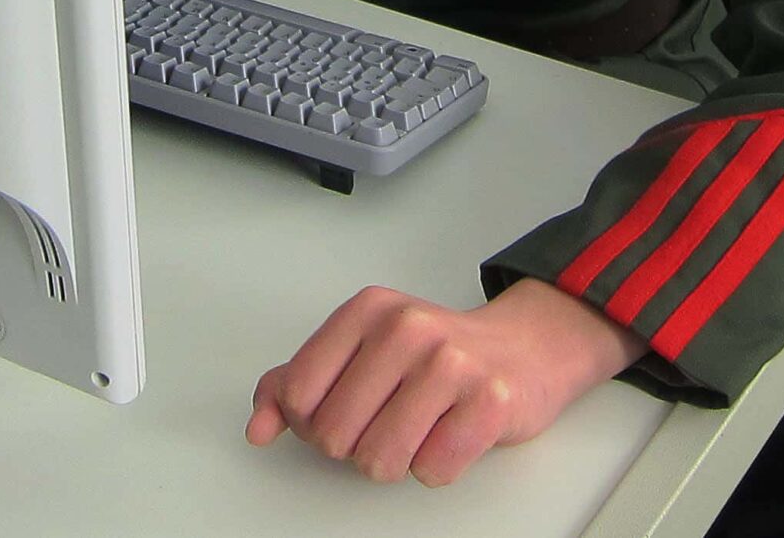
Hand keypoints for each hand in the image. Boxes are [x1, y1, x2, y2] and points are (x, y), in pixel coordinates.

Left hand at [246, 278, 644, 486]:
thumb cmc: (434, 355)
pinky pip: (430, 471)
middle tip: (388, 421)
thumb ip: (298, 383)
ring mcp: (451, 362)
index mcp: (366, 311)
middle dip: (355, 446)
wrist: (525, 347)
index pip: (298, 396)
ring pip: (378, 461)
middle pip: (333, 437)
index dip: (312, 422)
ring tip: (418, 429)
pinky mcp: (490, 400)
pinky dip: (436, 467)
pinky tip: (450, 434)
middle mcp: (406, 328)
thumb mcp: (361, 350)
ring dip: (396, 461)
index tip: (344, 411)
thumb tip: (258, 427)